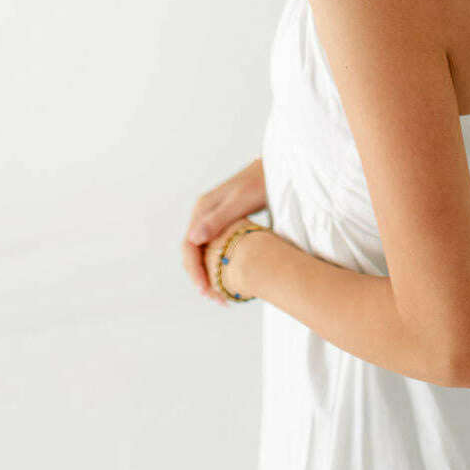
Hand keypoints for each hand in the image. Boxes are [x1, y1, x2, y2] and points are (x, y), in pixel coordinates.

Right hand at [182, 157, 267, 303]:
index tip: (206, 290)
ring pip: (204, 252)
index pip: (189, 246)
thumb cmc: (264, 181)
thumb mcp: (243, 199)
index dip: (194, 270)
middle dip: (201, 277)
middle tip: (218, 300)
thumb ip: (219, 218)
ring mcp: (215, 218)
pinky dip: (220, 265)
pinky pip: (216, 248)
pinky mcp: (227, 223)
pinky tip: (232, 278)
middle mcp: (204, 214)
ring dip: (210, 274)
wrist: (280, 169)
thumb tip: (193, 238)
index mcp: (203, 208)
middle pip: (194, 252)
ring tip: (224, 295)